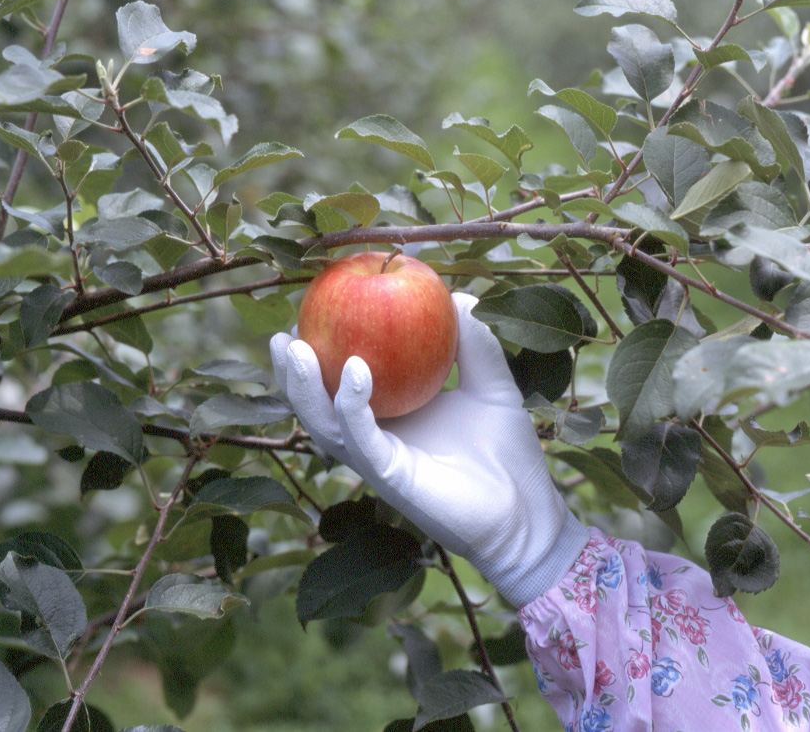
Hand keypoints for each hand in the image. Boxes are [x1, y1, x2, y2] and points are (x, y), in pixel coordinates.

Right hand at [270, 292, 587, 607]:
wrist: (527, 514)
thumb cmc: (509, 454)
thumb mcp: (493, 385)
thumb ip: (476, 343)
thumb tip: (458, 295)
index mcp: (392, 414)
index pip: (343, 381)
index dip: (323, 351)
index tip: (311, 312)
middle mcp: (376, 437)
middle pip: (318, 403)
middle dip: (292, 371)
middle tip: (282, 334)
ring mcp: (378, 458)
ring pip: (323, 423)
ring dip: (304, 386)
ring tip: (295, 346)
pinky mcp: (389, 476)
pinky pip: (359, 438)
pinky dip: (351, 405)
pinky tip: (354, 372)